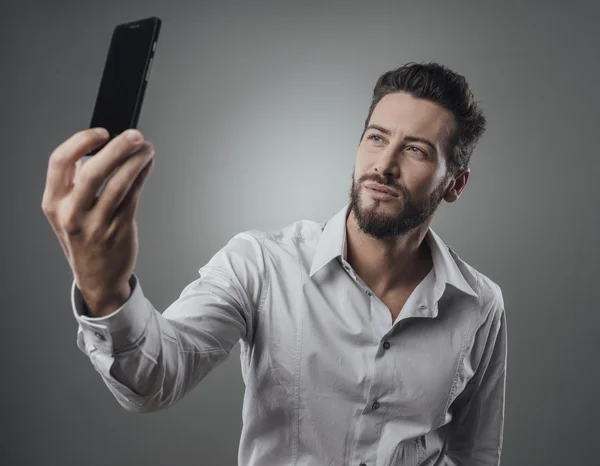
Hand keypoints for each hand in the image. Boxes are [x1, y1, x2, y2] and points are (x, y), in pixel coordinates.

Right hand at [41, 128, 154, 315]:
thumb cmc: (83, 238)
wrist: (97, 278)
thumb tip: (93, 150)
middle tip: (135, 135)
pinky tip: (147, 164)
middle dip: (117, 148)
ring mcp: (97, 223)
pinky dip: (142, 175)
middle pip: (93, 171)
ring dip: (136, 161)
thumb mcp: (67, 211)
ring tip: (146, 148)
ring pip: (119, 184)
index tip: (101, 132)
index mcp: (54, 202)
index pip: (59, 162)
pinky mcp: (119, 229)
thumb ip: (75, 181)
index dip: (81, 141)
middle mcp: (72, 213)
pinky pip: (133, 195)